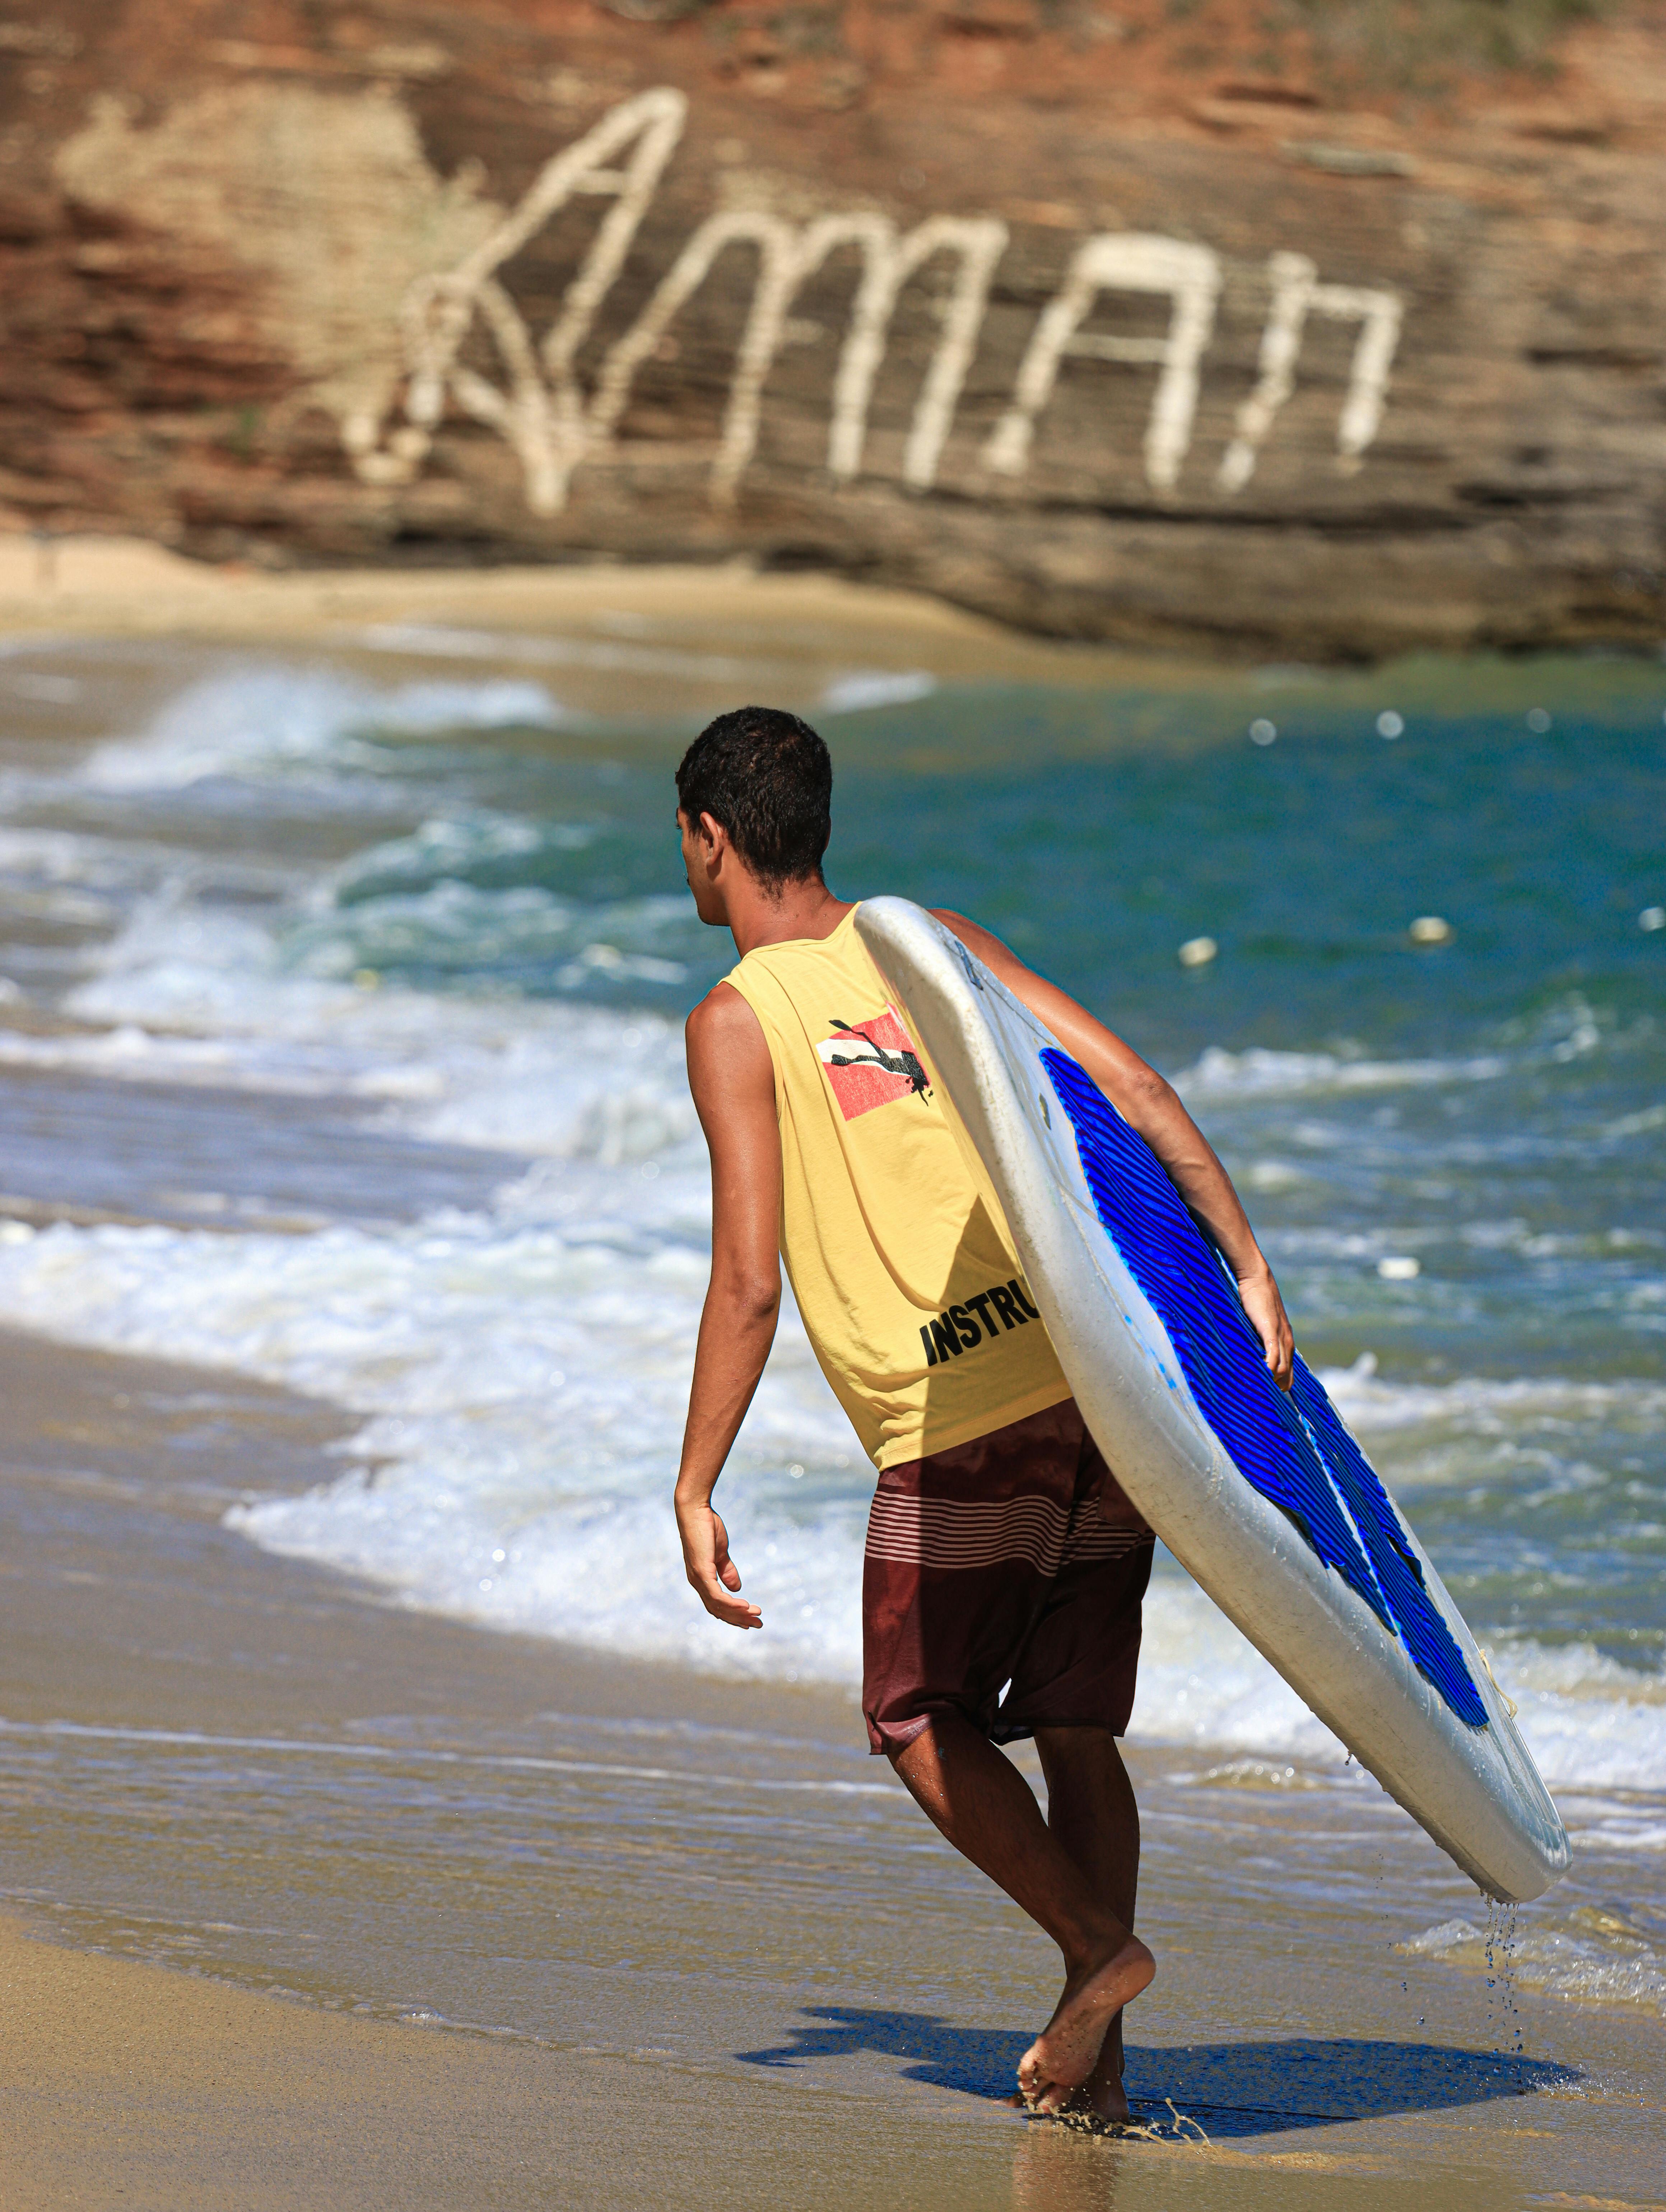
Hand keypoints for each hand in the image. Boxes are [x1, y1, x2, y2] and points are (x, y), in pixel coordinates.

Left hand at [675, 1497, 762, 1629]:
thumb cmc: (706, 1527)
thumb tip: (737, 1588)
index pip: (717, 1604)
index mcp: (701, 1579)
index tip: (750, 1619)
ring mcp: (698, 1578)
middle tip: (759, 1625)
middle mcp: (697, 1582)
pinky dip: (731, 1604)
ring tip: (757, 1615)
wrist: (695, 1509)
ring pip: (718, 1606)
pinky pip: (717, 1595)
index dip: (733, 1614)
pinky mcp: (701, 1572)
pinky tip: (745, 1606)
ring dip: (738, 1613)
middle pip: (719, 1610)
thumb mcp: (720, 1552)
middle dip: (739, 1619)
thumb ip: (726, 1570)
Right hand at [1237, 1262, 1293, 1390]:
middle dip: (1277, 1388)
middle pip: (1287, 1375)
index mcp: (1285, 1341)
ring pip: (1282, 1369)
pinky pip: (1273, 1355)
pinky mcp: (1270, 1330)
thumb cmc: (1255, 1299)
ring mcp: (1280, 1336)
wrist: (1256, 1278)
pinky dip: (1269, 1368)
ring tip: (1259, 1392)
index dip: (1280, 1385)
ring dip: (1271, 1381)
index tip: (1268, 1397)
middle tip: (1264, 1401)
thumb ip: (1259, 1340)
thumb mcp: (1260, 1324)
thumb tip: (1250, 1356)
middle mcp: (1287, 1341)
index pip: (1288, 1372)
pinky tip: (1261, 1375)